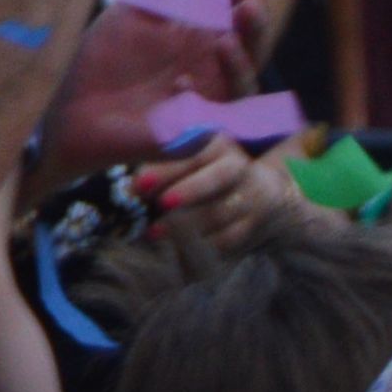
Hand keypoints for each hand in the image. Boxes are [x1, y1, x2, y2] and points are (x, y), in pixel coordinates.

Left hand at [146, 137, 340, 262]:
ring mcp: (252, 196)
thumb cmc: (204, 172)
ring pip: (222, 212)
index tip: (140, 183)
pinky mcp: (255, 224)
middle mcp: (239, 167)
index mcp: (217, 144)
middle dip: (188, 191)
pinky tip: (180, 247)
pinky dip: (203, 244)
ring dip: (187, 225)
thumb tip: (130, 188)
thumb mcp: (186, 159)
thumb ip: (160, 167)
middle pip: (218, 178)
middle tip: (160, 205)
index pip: (194, 152)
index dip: (167, 168)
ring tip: (155, 232)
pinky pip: (230, 238)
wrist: (261, 192)